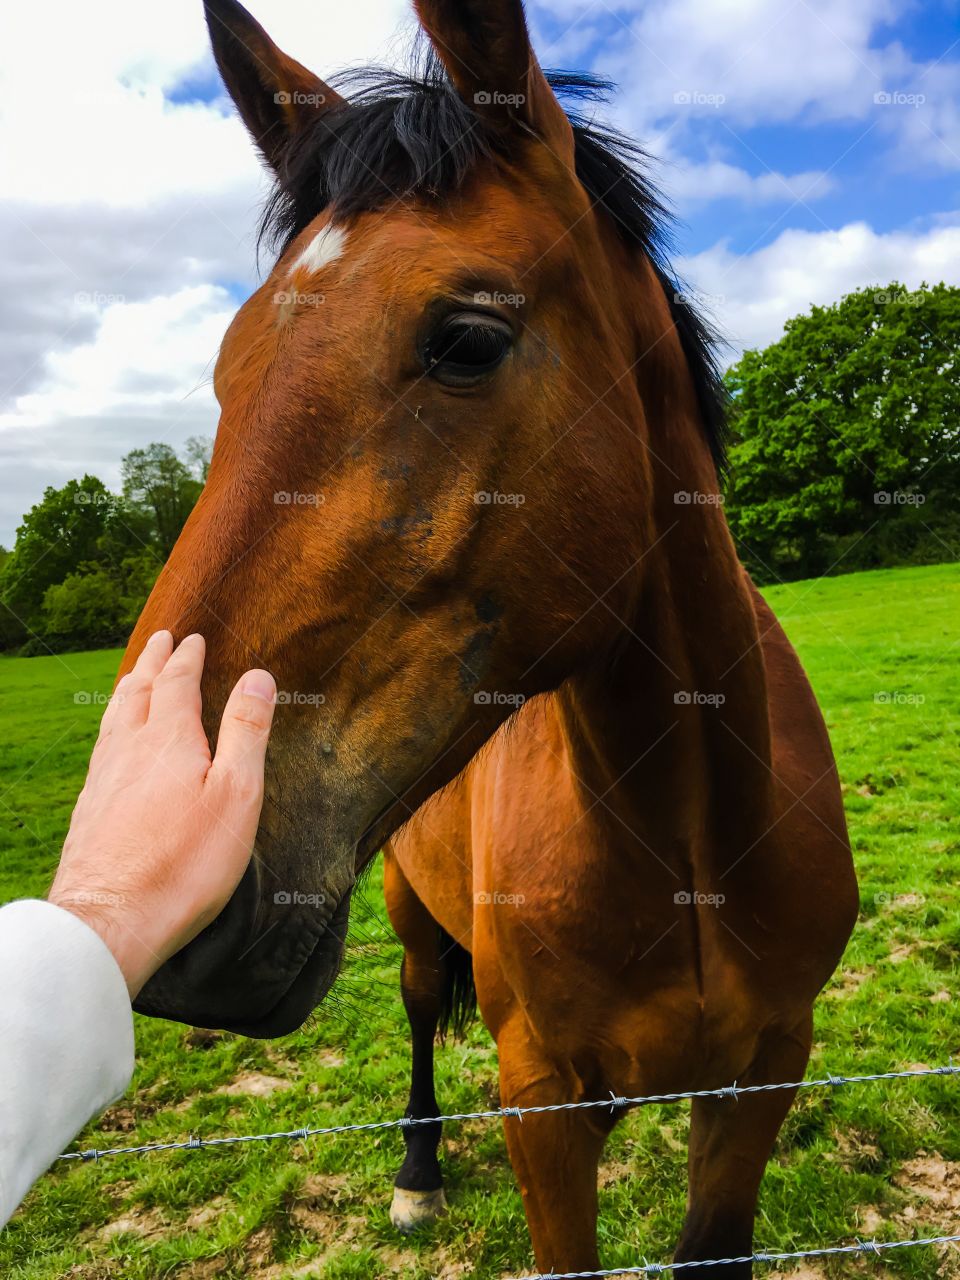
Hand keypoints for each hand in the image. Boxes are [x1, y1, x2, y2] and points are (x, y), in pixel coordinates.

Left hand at [48, 631, 276, 997]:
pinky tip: (113, 743)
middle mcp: (128, 751)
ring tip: (133, 677)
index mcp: (167, 741)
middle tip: (160, 640)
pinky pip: (102, 747)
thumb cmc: (185, 862)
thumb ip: (246, 732)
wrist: (111, 920)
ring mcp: (103, 780)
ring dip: (127, 688)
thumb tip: (258, 676)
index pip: (176, 684)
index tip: (193, 639)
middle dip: (152, 662)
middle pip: (137, 692)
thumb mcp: (235, 794)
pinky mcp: (90, 811)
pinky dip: (112, 724)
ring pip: (113, 718)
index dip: (186, 658)